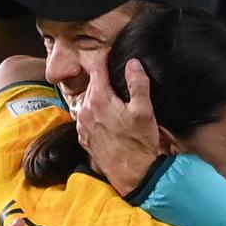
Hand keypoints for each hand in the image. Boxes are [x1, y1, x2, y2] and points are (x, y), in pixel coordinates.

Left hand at [77, 56, 160, 195]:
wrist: (132, 173)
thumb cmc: (139, 143)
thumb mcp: (144, 110)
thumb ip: (138, 84)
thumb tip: (133, 64)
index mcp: (99, 99)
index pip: (97, 68)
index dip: (104, 57)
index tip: (110, 52)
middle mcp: (85, 110)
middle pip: (92, 84)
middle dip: (102, 78)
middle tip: (115, 76)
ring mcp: (82, 125)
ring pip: (87, 101)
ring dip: (97, 96)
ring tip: (112, 97)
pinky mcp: (83, 138)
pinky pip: (85, 117)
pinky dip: (94, 112)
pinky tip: (107, 117)